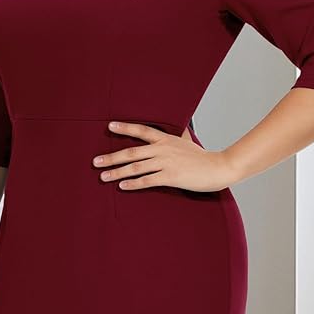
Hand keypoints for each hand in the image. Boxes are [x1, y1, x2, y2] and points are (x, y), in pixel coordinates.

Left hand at [92, 121, 234, 192]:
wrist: (218, 167)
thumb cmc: (203, 157)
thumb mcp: (190, 142)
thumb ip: (182, 135)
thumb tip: (183, 126)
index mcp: (166, 139)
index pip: (142, 130)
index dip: (125, 127)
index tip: (109, 126)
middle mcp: (163, 149)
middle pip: (132, 151)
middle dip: (112, 157)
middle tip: (95, 162)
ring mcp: (166, 163)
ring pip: (136, 167)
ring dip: (118, 172)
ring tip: (103, 176)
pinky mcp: (170, 177)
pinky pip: (147, 181)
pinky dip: (133, 184)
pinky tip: (122, 187)